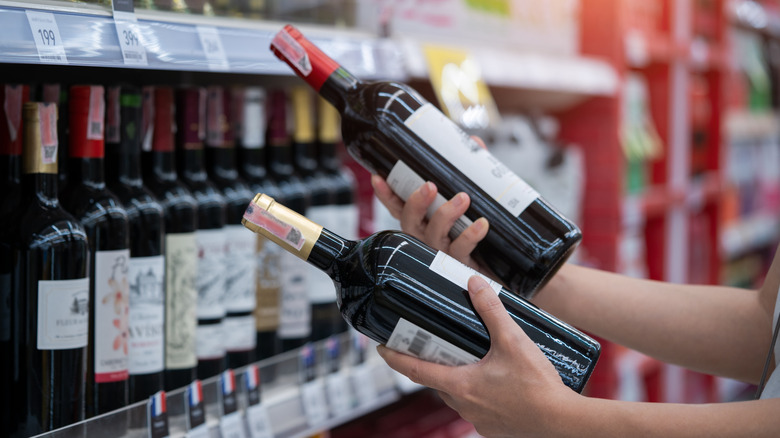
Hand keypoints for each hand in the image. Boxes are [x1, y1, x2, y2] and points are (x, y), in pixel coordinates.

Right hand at [371, 135, 490, 270]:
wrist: (501, 266)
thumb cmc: (481, 232)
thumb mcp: (474, 200)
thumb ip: (471, 173)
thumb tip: (475, 143)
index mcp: (424, 222)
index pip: (399, 207)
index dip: (386, 194)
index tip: (378, 177)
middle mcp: (427, 238)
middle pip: (410, 222)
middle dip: (415, 203)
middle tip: (429, 186)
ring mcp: (442, 253)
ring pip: (434, 235)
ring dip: (445, 214)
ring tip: (463, 198)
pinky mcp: (461, 265)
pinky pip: (461, 250)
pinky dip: (470, 235)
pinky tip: (481, 224)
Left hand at [377, 276, 580, 436]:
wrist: (565, 423)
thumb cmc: (538, 386)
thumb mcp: (513, 340)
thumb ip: (492, 310)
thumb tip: (474, 283)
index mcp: (460, 385)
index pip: (415, 369)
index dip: (394, 357)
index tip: (380, 347)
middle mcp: (464, 405)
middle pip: (436, 380)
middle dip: (429, 362)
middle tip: (428, 343)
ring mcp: (479, 419)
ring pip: (456, 394)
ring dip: (456, 376)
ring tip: (466, 356)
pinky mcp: (494, 426)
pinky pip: (476, 405)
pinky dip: (475, 390)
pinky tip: (492, 378)